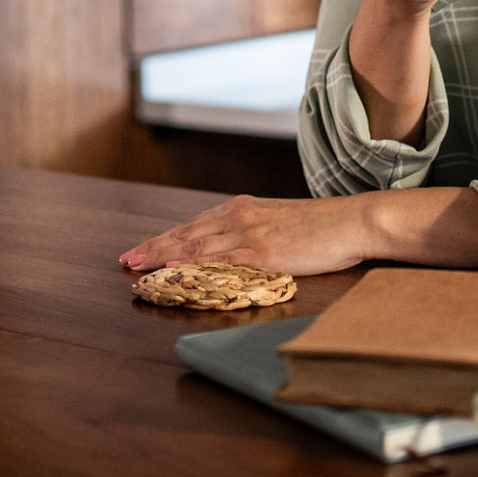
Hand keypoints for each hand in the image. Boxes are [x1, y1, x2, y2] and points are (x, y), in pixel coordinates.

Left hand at [118, 194, 373, 277]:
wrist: (352, 221)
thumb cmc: (322, 227)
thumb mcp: (280, 224)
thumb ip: (254, 233)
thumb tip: (234, 251)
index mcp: (243, 209)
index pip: (194, 225)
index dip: (165, 238)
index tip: (141, 249)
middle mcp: (240, 216)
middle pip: (187, 233)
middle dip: (154, 246)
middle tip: (126, 260)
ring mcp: (249, 234)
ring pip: (196, 245)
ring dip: (163, 255)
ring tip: (138, 266)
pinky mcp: (262, 253)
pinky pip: (220, 259)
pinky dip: (193, 263)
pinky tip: (174, 267)